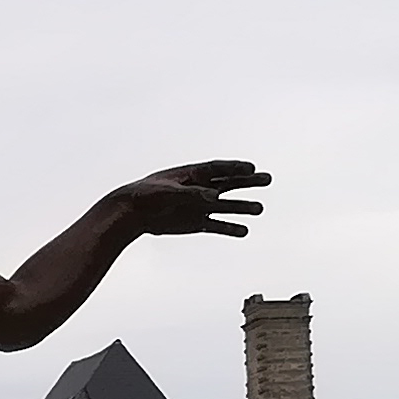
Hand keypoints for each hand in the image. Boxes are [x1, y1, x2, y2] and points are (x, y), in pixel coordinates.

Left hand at [117, 159, 270, 237]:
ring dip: (242, 207)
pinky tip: (244, 231)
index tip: (252, 168)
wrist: (131, 213)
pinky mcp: (195, 222)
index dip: (236, 168)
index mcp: (192, 175)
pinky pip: (216, 225)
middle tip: (267, 179)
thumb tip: (214, 197)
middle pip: (229, 183)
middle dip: (248, 182)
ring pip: (226, 205)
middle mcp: (200, 189)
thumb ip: (192, 193)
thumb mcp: (169, 191)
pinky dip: (229, 228)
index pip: (219, 169)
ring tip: (260, 209)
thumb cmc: (146, 196)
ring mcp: (198, 206)